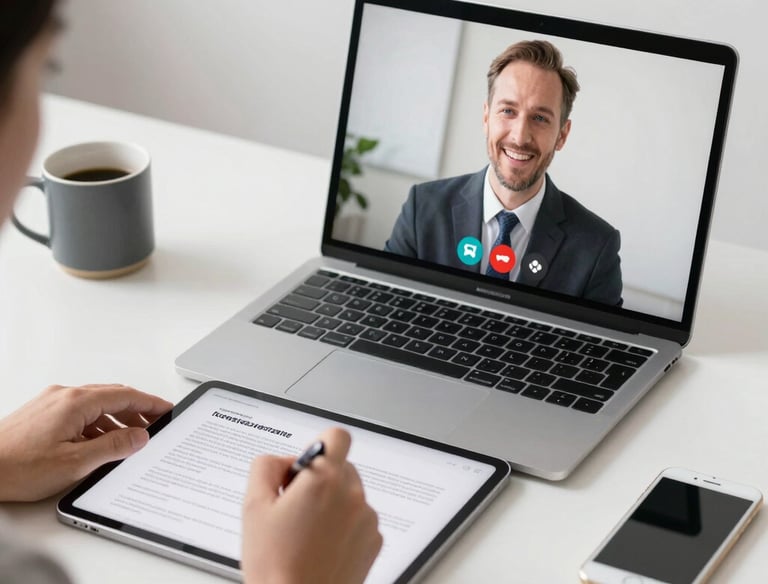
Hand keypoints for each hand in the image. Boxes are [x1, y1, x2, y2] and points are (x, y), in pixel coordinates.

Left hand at [0, 384, 172, 501]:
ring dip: (117, 419)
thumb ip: (113, 447)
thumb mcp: (75, 462)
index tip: (167, 409)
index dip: (150, 403)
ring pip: (96, 405)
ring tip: (132, 438)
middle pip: (112, 396)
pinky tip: (101, 442)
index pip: (125, 396)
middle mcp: (64, 396)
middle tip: (156, 424)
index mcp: (76, 402)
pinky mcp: (43, 413)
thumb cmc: (16, 467)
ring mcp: (52, 403)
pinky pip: (80, 412)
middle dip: (137, 410)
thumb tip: (139, 436)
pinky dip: (98, 423)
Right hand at [241, 428, 382, 583]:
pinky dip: (343, 526)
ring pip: (350, 493)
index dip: (319, 446)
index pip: (336, 437)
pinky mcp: (373, 541)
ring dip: (332, 503)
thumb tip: (283, 461)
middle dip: (320, 478)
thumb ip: (265, 467)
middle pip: (342, 466)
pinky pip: (359, 519)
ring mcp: (366, 519)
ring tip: (305, 531)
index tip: (305, 465)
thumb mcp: (253, 506)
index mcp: (324, 480)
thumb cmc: (275, 565)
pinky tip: (320, 545)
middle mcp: (351, 495)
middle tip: (295, 505)